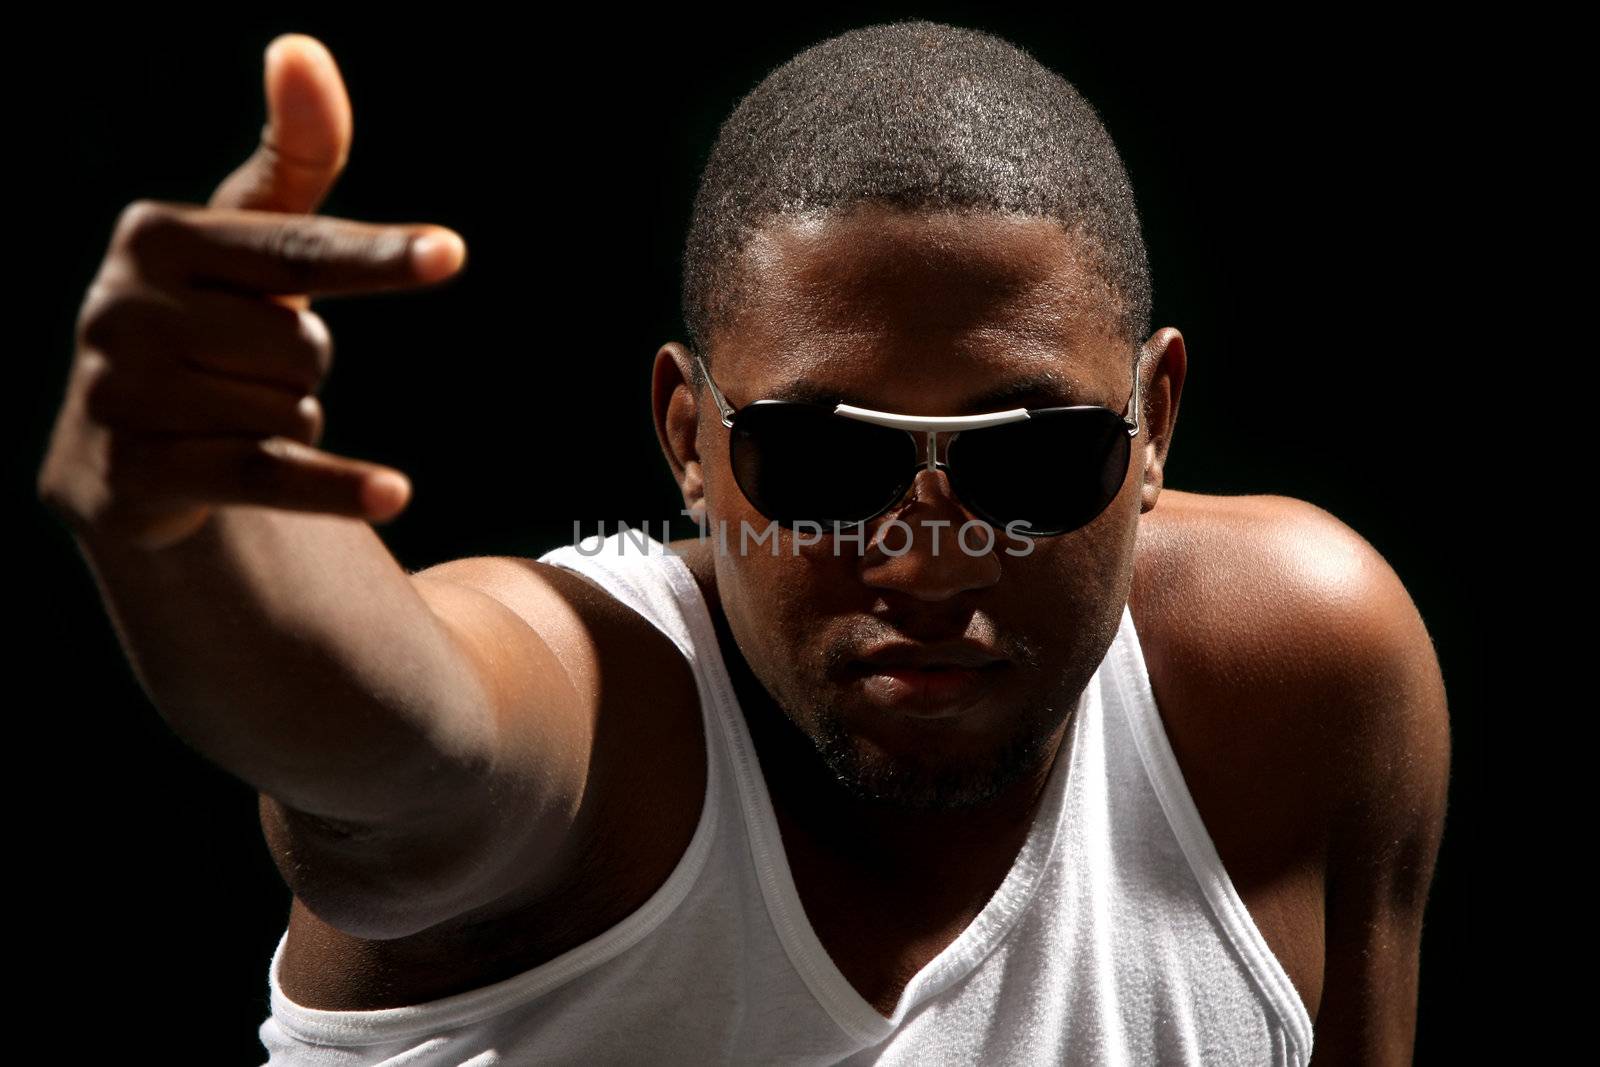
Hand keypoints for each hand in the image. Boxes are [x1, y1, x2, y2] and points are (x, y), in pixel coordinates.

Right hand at [37, 34, 465, 550]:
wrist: (118, 445)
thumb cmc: (206, 317)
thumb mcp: (247, 241)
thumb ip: (292, 159)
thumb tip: (301, 48)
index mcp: (157, 236)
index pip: (300, 250)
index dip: (379, 259)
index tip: (450, 254)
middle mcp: (123, 308)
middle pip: (308, 348)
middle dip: (303, 367)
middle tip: (245, 368)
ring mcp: (123, 393)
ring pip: (295, 412)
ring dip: (290, 423)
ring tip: (228, 414)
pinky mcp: (141, 472)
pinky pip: (272, 476)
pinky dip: (336, 486)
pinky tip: (396, 493)